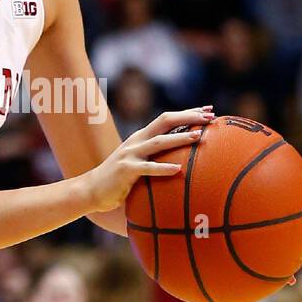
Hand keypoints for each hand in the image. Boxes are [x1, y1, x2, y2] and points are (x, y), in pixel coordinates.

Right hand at [82, 106, 215, 213]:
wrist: (91, 190)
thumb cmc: (120, 179)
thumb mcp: (139, 163)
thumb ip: (156, 158)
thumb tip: (184, 163)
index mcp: (142, 137)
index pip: (168, 119)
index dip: (188, 113)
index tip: (209, 111)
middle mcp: (137, 141)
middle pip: (165, 122)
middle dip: (189, 117)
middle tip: (210, 117)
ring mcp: (130, 154)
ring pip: (158, 142)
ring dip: (179, 138)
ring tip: (198, 136)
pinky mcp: (125, 170)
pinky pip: (147, 168)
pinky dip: (163, 168)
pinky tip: (178, 169)